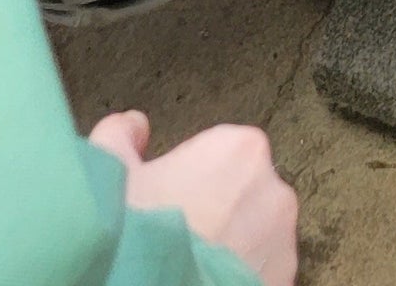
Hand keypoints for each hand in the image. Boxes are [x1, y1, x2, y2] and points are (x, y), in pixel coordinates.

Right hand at [90, 110, 298, 285]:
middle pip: (243, 197)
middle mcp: (275, 192)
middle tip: (177, 239)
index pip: (221, 155)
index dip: (189, 179)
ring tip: (190, 269)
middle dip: (216, 213)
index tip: (167, 202)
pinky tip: (207, 285)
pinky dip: (241, 280)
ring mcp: (286, 245)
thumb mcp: (110, 172)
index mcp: (242, 150)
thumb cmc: (136, 232)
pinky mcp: (284, 283)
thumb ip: (122, 136)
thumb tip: (134, 125)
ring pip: (256, 240)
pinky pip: (262, 275)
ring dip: (231, 251)